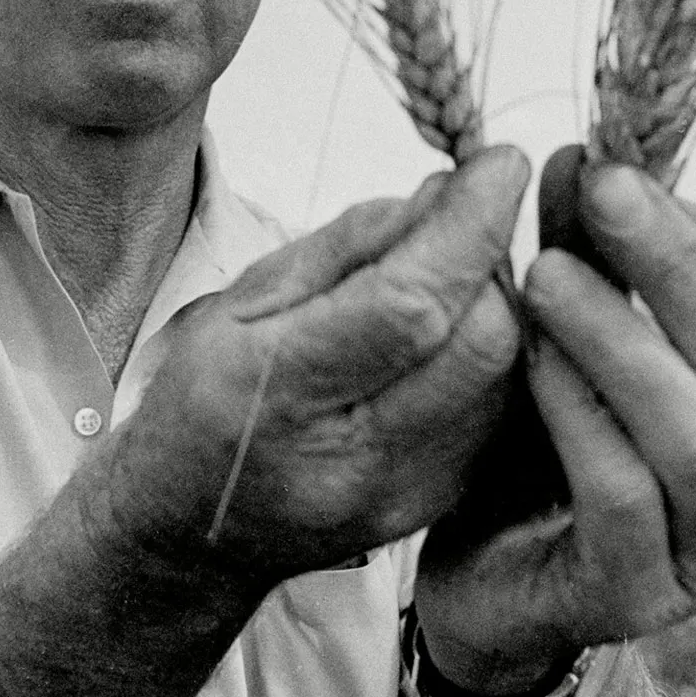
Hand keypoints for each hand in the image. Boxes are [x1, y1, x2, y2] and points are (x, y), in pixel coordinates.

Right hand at [109, 147, 530, 582]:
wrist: (191, 531)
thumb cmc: (207, 397)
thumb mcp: (243, 300)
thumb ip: (350, 244)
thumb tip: (449, 193)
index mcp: (275, 393)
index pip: (408, 306)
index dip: (469, 228)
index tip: (500, 165)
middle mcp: (350, 459)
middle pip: (479, 342)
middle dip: (488, 261)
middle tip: (461, 223)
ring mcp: (405, 493)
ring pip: (505, 374)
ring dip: (495, 305)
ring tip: (444, 280)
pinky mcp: (442, 503)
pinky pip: (501, 407)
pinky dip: (492, 352)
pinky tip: (449, 335)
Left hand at [415, 145, 695, 694]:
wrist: (486, 581)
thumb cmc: (535, 449)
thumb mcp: (562, 343)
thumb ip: (584, 261)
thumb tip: (582, 158)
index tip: (610, 162)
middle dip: (675, 262)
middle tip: (596, 187)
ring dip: (624, 339)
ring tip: (546, 271)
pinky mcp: (641, 598)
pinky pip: (625, 498)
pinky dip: (580, 418)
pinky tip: (529, 360)